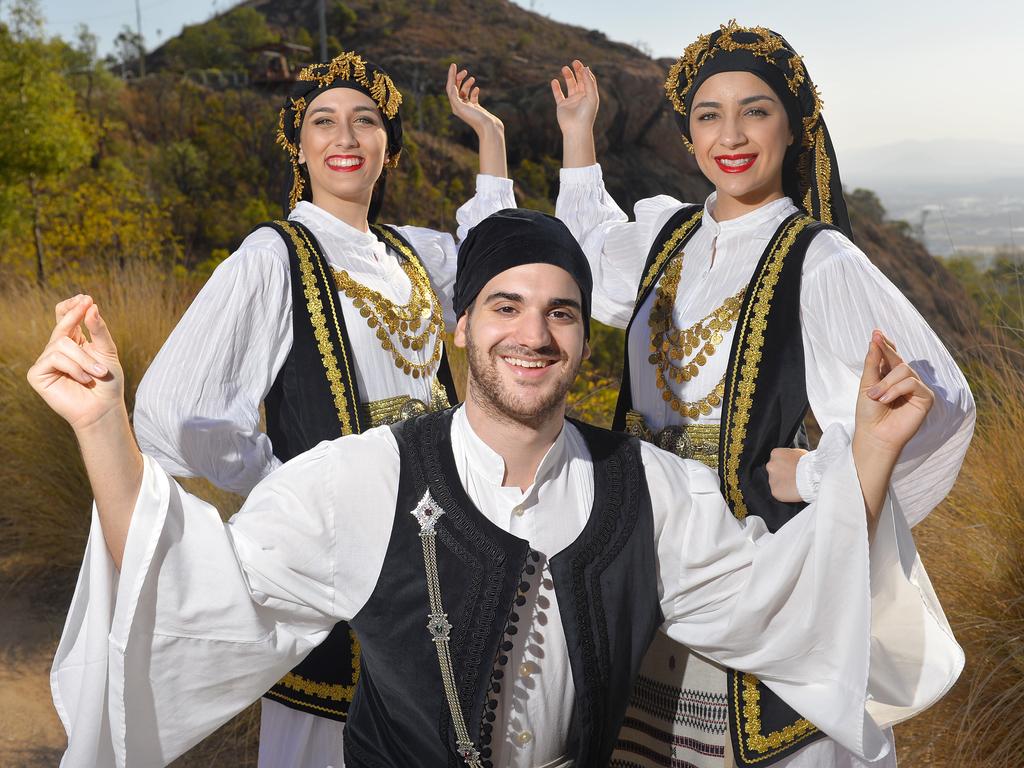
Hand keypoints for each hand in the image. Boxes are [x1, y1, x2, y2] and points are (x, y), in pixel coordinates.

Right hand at [27, 295, 124, 431]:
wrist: (103, 408)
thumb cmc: (107, 382)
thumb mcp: (108, 351)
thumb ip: (99, 329)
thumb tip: (91, 306)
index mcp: (73, 342)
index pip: (65, 318)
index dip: (71, 307)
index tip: (85, 297)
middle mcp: (57, 349)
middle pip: (61, 326)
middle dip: (75, 316)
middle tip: (87, 304)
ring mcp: (46, 361)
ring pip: (61, 344)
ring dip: (84, 358)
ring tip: (99, 373)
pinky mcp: (38, 374)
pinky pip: (54, 359)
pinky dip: (74, 368)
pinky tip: (84, 379)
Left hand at [446, 62, 503, 136]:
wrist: (489, 129)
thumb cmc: (476, 119)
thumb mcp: (463, 108)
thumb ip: (455, 98)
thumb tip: (452, 87)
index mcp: (455, 106)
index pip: (450, 88)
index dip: (451, 76)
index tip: (453, 65)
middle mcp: (460, 107)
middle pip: (456, 89)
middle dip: (459, 78)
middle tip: (464, 71)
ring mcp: (468, 107)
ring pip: (464, 92)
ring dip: (467, 84)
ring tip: (472, 78)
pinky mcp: (476, 109)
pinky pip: (472, 97)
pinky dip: (474, 91)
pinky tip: (477, 88)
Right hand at [550, 59, 598, 137]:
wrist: (576, 129)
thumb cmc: (586, 114)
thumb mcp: (591, 96)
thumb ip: (589, 82)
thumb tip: (586, 68)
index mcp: (589, 95)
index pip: (588, 80)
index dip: (585, 72)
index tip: (582, 66)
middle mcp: (581, 97)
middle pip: (579, 80)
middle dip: (577, 71)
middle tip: (574, 62)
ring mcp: (571, 101)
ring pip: (569, 85)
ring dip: (568, 76)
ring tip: (564, 68)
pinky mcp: (562, 106)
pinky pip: (558, 95)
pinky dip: (556, 88)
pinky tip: (554, 81)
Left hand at [767, 447, 807, 501]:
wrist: (812, 477)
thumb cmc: (809, 464)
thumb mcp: (799, 452)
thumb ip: (790, 455)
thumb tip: (790, 458)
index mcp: (776, 454)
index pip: (776, 459)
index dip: (785, 464)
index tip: (791, 467)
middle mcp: (771, 466)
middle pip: (774, 470)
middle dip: (782, 473)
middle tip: (793, 477)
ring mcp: (771, 479)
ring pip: (776, 482)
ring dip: (783, 483)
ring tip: (796, 484)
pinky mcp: (775, 491)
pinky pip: (778, 492)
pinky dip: (785, 493)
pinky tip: (794, 491)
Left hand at [855, 330, 933, 455]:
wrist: (874, 435)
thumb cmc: (868, 413)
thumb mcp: (866, 384)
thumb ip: (873, 363)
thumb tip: (875, 339)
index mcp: (890, 376)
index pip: (891, 355)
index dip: (885, 344)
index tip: (876, 333)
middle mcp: (905, 380)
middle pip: (898, 358)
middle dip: (885, 355)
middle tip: (874, 348)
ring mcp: (916, 388)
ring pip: (905, 370)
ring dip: (886, 383)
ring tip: (875, 397)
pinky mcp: (926, 397)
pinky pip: (912, 383)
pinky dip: (896, 389)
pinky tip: (885, 400)